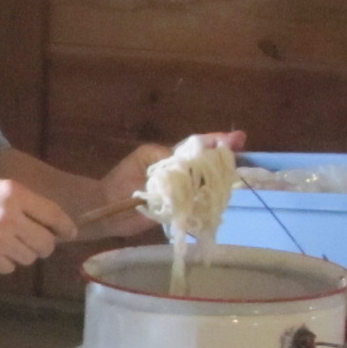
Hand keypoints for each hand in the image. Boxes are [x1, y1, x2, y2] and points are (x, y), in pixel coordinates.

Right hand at [0, 177, 75, 272]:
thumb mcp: (0, 186)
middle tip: (36, 241)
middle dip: (44, 245)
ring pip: (29, 258)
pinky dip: (7, 262)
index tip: (69, 233)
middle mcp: (9, 217)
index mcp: (15, 194)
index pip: (52, 215)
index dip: (65, 227)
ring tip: (11, 243)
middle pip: (45, 243)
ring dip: (24, 253)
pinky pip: (10, 267)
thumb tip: (54, 223)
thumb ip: (26, 201)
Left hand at [94, 130, 246, 234]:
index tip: (237, 138)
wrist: (106, 208)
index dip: (216, 141)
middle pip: (204, 164)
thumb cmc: (121, 182)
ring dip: (218, 178)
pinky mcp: (176, 210)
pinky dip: (207, 201)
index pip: (196, 147)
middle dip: (222, 157)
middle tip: (240, 148)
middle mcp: (177, 173)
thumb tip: (192, 167)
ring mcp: (178, 192)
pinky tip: (220, 198)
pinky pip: (196, 204)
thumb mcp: (144, 160)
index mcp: (168, 158)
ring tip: (235, 171)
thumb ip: (168, 160)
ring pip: (203, 183)